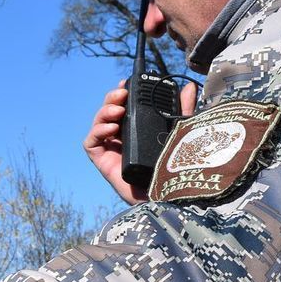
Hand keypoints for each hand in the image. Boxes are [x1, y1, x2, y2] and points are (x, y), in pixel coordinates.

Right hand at [83, 79, 196, 203]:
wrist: (166, 197)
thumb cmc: (173, 169)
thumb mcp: (180, 132)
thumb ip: (183, 110)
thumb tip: (188, 87)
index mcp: (138, 130)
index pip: (125, 107)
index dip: (122, 94)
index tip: (127, 84)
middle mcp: (122, 138)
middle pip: (109, 112)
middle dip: (112, 99)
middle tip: (122, 93)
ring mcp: (111, 150)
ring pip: (98, 124)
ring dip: (104, 112)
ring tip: (117, 110)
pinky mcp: (102, 161)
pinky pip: (91, 142)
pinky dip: (97, 131)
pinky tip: (111, 128)